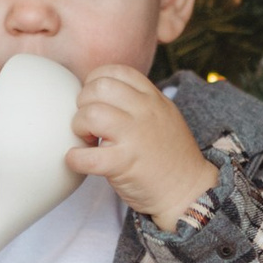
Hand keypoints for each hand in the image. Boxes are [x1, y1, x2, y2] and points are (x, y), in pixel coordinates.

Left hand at [68, 66, 214, 229]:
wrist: (187, 191)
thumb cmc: (168, 156)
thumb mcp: (163, 115)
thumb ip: (138, 100)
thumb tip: (100, 91)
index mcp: (153, 98)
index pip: (117, 71)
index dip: (96, 81)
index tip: (94, 100)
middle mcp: (145, 112)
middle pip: (100, 87)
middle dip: (83, 102)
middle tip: (87, 122)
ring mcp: (135, 137)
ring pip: (91, 114)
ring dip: (78, 126)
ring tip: (85, 139)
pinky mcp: (124, 164)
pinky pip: (87, 156)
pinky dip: (75, 158)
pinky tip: (78, 160)